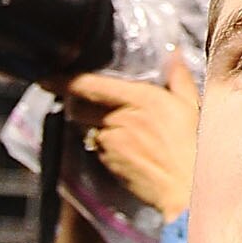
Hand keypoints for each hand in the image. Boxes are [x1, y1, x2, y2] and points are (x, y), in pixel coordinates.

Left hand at [62, 53, 199, 222]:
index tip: (47, 77)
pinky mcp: (109, 164)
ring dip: (95, 127)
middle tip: (87, 103)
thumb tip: (173, 53)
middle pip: (80, 108)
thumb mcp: (191, 105)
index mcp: (140, 98)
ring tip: (120, 131)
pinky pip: (99, 149)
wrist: (187, 188)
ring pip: (89, 130)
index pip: (90, 85)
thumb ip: (178, 77)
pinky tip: (127, 150)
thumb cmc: (194, 146)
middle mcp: (120, 118)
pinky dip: (106, 147)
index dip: (63, 81)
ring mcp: (112, 143)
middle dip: (78, 105)